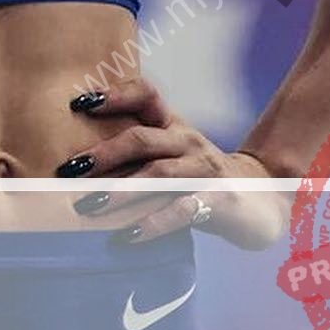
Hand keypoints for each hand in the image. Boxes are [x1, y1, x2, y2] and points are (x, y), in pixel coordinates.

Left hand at [57, 78, 290, 249]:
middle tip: (68, 170)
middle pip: (141, 138)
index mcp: (173, 124)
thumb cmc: (198, 176)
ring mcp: (204, 169)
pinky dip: (151, 223)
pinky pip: (181, 211)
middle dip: (102, 154)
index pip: (145, 93)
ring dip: (118, 190)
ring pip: (157, 174)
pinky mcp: (218, 201)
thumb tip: (76, 169)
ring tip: (87, 205)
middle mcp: (187, 140)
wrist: (262, 196)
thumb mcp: (170, 154)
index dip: (113, 94)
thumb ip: (135, 154)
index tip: (77, 104)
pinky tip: (126, 236)